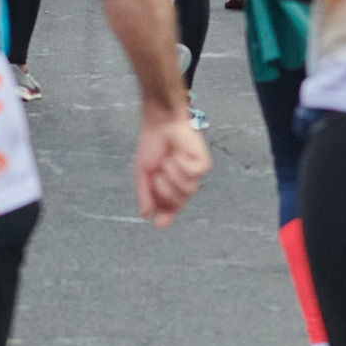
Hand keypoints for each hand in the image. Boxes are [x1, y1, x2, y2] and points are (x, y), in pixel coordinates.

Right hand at [133, 111, 208, 226]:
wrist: (161, 122)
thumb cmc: (153, 144)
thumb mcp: (142, 172)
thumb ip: (144, 194)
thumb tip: (145, 215)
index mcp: (167, 188)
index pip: (169, 211)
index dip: (166, 218)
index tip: (159, 224)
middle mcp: (182, 184)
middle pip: (178, 203)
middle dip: (165, 190)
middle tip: (158, 174)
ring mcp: (193, 175)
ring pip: (188, 190)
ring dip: (173, 174)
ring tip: (167, 160)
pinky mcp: (203, 164)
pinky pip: (195, 173)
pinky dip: (183, 164)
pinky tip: (178, 154)